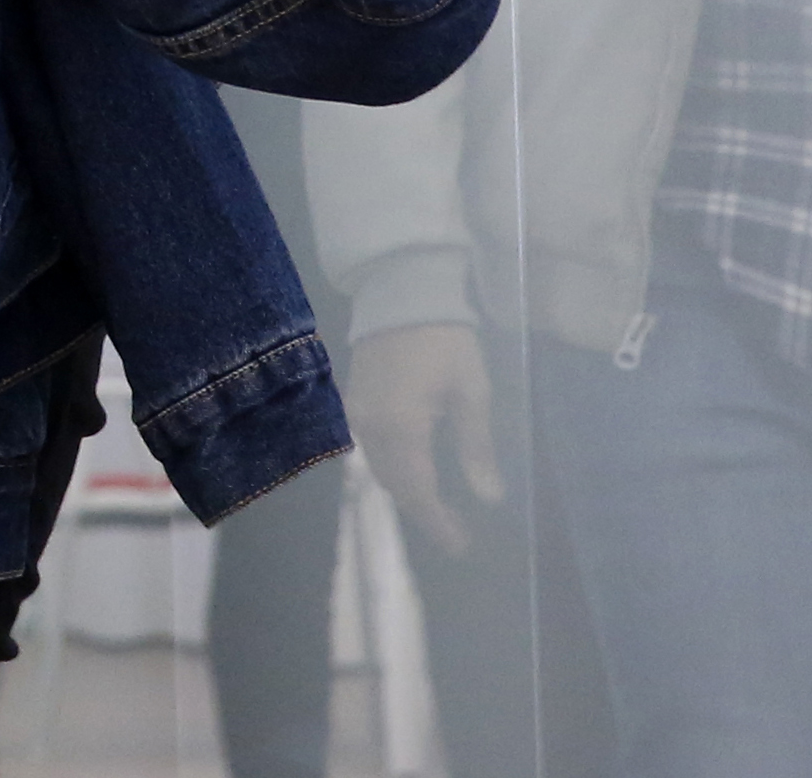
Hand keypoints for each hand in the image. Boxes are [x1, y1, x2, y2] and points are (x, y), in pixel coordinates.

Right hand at [348, 321, 500, 557]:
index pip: (418, 489)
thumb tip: (488, 498)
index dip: (438, 522)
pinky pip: (372, 449)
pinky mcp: (354, 403)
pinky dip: (394, 467)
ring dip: (408, 491)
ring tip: (439, 507)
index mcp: (402, 427)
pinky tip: (416, 470)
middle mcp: (371, 427)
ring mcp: (357, 415)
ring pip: (381, 469)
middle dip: (424, 511)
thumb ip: (476, 447)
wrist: (401, 295)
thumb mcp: (472, 392)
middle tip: (457, 532)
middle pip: (395, 484)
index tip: (461, 547)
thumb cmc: (446, 342)